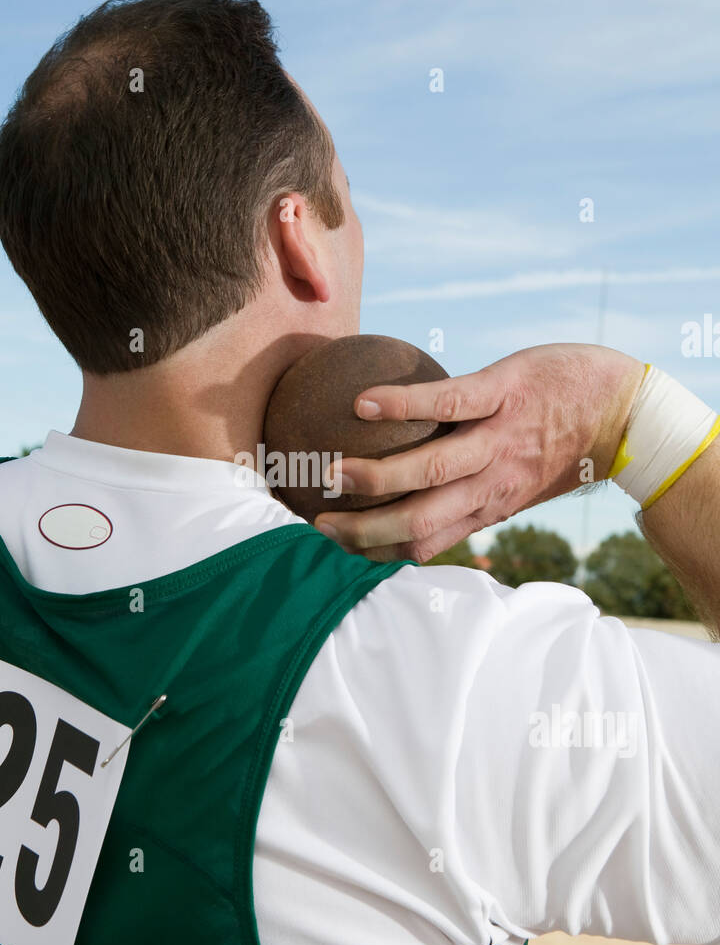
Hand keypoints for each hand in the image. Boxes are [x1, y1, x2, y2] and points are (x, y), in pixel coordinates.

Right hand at [313, 344, 645, 563]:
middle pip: (419, 519)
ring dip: (378, 476)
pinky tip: (362, 404)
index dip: (379, 552)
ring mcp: (498, 438)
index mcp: (489, 506)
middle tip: (319, 523)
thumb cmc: (566, 445)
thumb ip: (475, 495)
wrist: (626, 411)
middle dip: (366, 529)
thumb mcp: (520, 485)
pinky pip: (447, 402)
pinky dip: (402, 405)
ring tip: (333, 473)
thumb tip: (425, 504)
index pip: (425, 543)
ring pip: (430, 468)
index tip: (338, 549)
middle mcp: (491, 482)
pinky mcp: (503, 392)